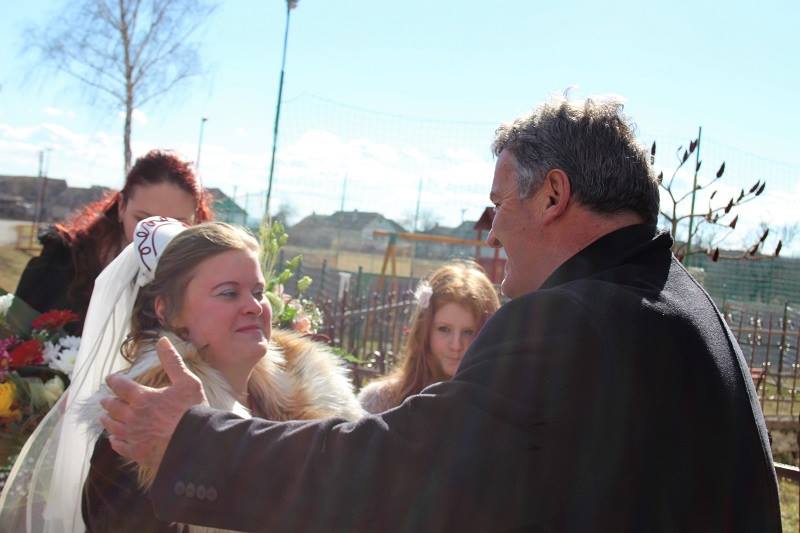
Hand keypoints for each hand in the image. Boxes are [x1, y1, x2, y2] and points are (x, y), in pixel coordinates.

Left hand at [101, 336, 207, 472]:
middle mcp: (132, 416)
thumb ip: (172, 361)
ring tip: (104, 417)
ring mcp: (132, 435)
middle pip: (112, 406)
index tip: (110, 379)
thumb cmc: (193, 411)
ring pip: (112, 426)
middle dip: (108, 401)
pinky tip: (114, 439)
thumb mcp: (187, 381)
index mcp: (142, 397)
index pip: (120, 386)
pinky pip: (118, 445)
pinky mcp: (136, 452)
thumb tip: (162, 340)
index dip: (113, 381)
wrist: (195, 443)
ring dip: (107, 420)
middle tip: (104, 399)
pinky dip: (114, 440)